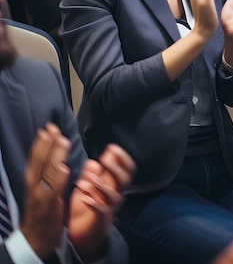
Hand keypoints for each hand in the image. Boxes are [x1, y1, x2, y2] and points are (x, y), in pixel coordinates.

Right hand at [22, 123, 71, 259]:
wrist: (36, 237)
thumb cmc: (43, 210)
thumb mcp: (45, 188)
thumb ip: (50, 171)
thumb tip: (57, 152)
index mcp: (34, 180)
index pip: (37, 158)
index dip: (42, 142)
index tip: (48, 127)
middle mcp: (34, 185)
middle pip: (40, 161)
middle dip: (47, 144)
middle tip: (53, 128)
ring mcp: (41, 196)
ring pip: (48, 173)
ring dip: (55, 156)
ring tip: (62, 141)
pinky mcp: (48, 207)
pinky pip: (53, 191)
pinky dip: (58, 180)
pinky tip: (64, 169)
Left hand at [68, 144, 134, 261]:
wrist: (81, 236)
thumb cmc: (85, 209)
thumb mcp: (85, 188)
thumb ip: (89, 174)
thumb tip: (94, 160)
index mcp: (114, 184)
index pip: (126, 168)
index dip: (122, 157)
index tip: (112, 147)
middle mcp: (116, 194)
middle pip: (126, 178)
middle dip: (117, 167)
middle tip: (105, 159)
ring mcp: (110, 208)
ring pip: (115, 194)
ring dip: (103, 185)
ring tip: (91, 180)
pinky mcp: (101, 221)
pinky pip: (103, 211)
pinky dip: (95, 203)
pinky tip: (85, 198)